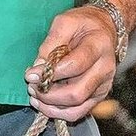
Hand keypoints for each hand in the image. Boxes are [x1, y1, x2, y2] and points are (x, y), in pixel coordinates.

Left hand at [23, 5, 118, 120]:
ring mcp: (103, 85)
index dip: (49, 73)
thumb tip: (38, 66)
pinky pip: (79, 112)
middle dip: (49, 94)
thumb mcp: (64, 22)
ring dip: (52, 106)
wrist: (104, 29)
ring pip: (77, 107)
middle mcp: (104, 70)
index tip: (30, 74)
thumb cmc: (82, 24)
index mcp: (98, 47)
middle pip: (76, 92)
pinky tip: (44, 105)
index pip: (74, 66)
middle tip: (32, 86)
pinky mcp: (98, 96)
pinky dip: (59, 113)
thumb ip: (51, 43)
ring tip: (34, 96)